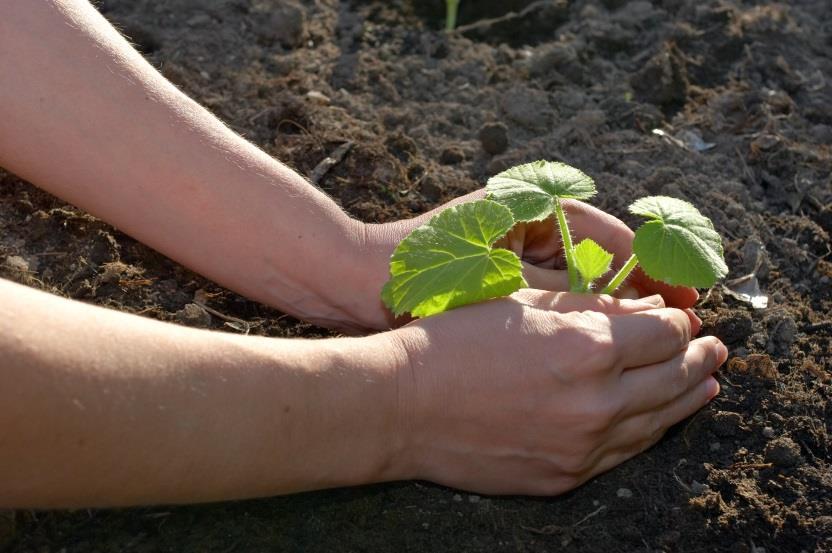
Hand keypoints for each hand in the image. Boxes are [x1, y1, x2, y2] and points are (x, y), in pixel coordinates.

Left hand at [357, 191, 699, 332]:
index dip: (655, 268)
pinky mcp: (499, 273)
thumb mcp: (506, 288)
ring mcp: (513, 247)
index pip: (612, 235)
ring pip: (584, 274)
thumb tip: (640, 316)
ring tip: (657, 338)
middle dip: (643, 287)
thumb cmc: (426, 275)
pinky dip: (581, 313)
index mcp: (534, 207)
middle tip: (686, 321)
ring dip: (617, 303)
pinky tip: (603, 343)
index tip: (689, 297)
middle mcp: (529, 220)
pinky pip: (556, 291)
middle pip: (605, 253)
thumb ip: (572, 298)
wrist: (355, 283)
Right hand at [384, 290, 726, 494]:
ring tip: (707, 385)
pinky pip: (623, 454)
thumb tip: (646, 312)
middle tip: (716, 347)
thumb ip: (591, 307)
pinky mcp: (563, 476)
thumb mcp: (522, 303)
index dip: (679, 321)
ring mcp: (581, 446)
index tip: (681, 316)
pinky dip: (648, 433)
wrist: (401, 405)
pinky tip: (658, 421)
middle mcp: (596, 402)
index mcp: (587, 347)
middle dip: (700, 357)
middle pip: (674, 377)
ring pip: (657, 422)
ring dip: (687, 399)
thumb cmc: (453, 340)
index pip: (665, 332)